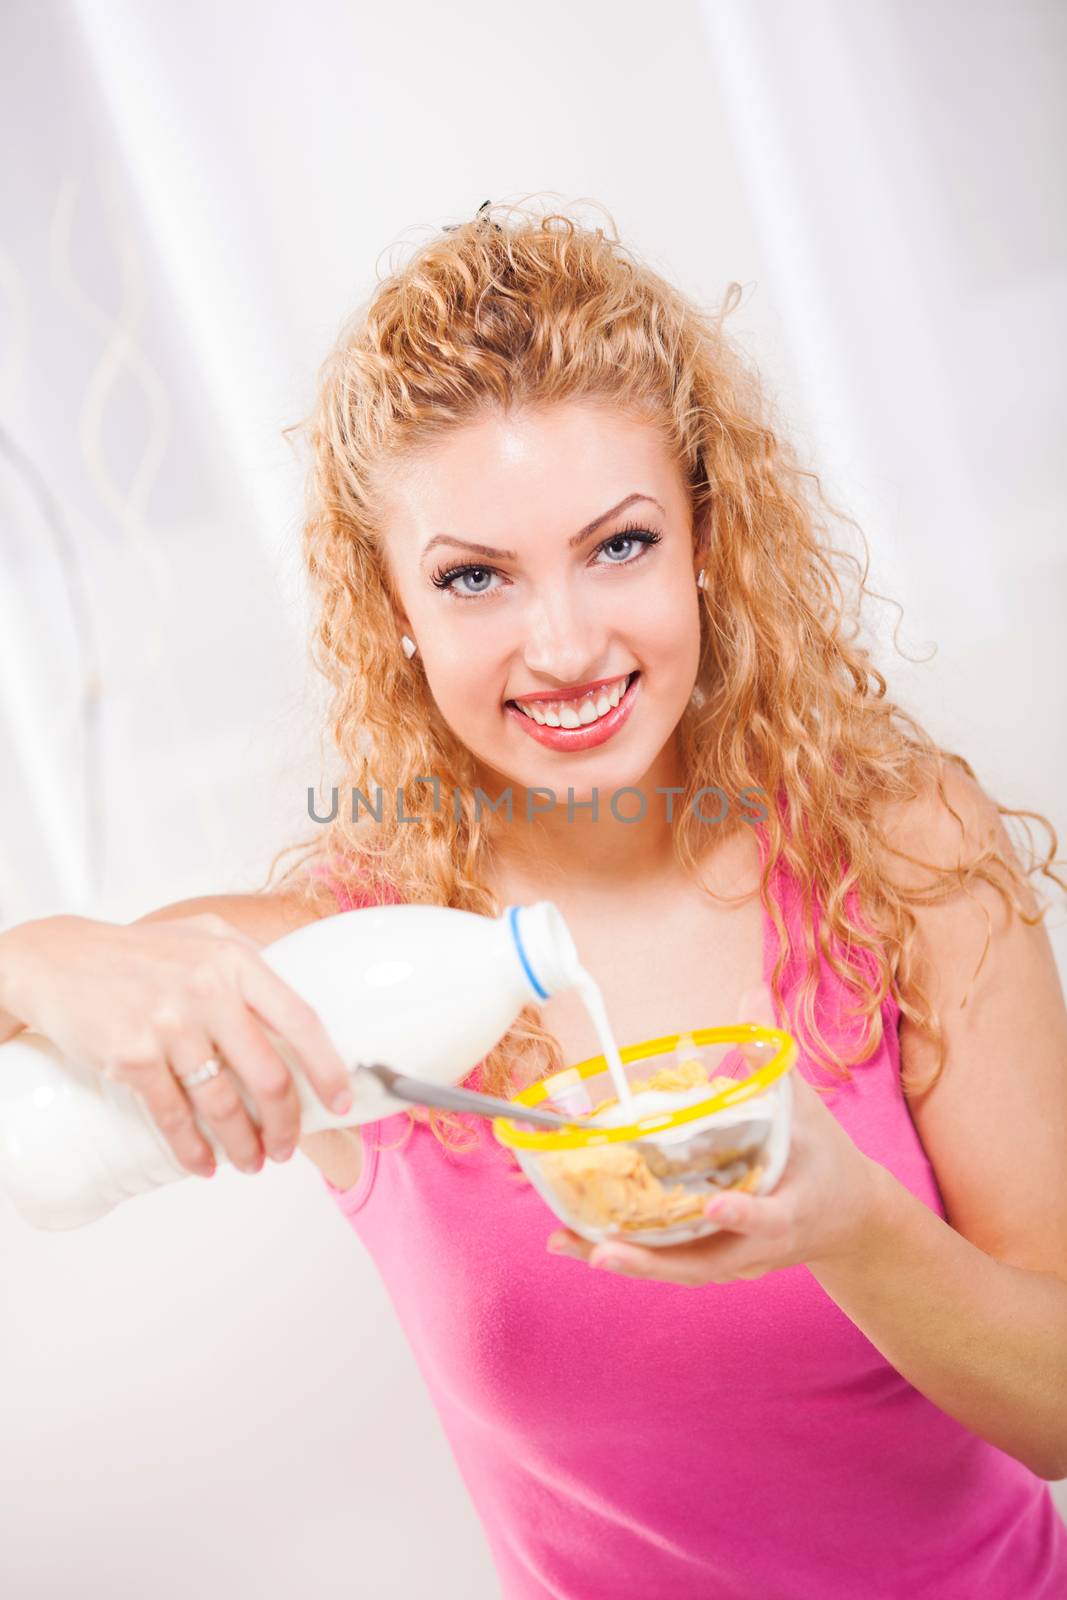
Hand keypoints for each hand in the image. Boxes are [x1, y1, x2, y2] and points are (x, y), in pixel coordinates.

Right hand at [0, 912, 352, 1178]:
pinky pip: (173, 1117)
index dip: (327, 1067)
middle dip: (285, 1124)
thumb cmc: (141, 952)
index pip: (300, 1020)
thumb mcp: (204, 935)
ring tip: (252, 1162)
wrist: (61, 960)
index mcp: (236, 961)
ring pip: (223, 1105)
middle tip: (286, 1146)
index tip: (342, 1100)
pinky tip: (205, 1165)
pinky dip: (192, 1151)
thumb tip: (294, 1008)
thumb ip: (251, 961)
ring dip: (243, 1144)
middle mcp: (208, 992)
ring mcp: (169, 1026)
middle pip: (268, 1076)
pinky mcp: (132, 1058)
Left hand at [545, 984, 883, 1285]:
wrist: (850, 1220)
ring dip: (624, 1261)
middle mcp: (760, 1247)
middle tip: (604, 1251)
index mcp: (792, 1209)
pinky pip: (669, 1262)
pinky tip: (579, 1243)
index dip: (744, 1214)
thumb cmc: (827, 1157)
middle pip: (704, 1263)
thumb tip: (752, 992)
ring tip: (568, 1244)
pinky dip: (627, 1255)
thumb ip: (773, 1055)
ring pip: (678, 1269)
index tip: (715, 1205)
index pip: (770, 1217)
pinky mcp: (716, 1261)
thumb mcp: (808, 1106)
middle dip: (653, 1261)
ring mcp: (736, 1261)